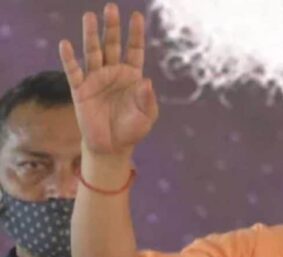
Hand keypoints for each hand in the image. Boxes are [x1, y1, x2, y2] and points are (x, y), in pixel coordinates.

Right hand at [59, 3, 157, 157]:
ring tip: (89, 16)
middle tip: (111, 8)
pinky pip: (74, 72)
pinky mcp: (80, 90)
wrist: (112, 147)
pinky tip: (65, 44)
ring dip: (90, 35)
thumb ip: (147, 99)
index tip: (137, 16)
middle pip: (112, 45)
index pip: (134, 50)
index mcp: (132, 76)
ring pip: (93, 52)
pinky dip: (69, 59)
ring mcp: (96, 79)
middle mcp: (113, 73)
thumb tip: (146, 82)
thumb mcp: (146, 116)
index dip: (136, 33)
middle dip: (112, 27)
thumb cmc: (132, 129)